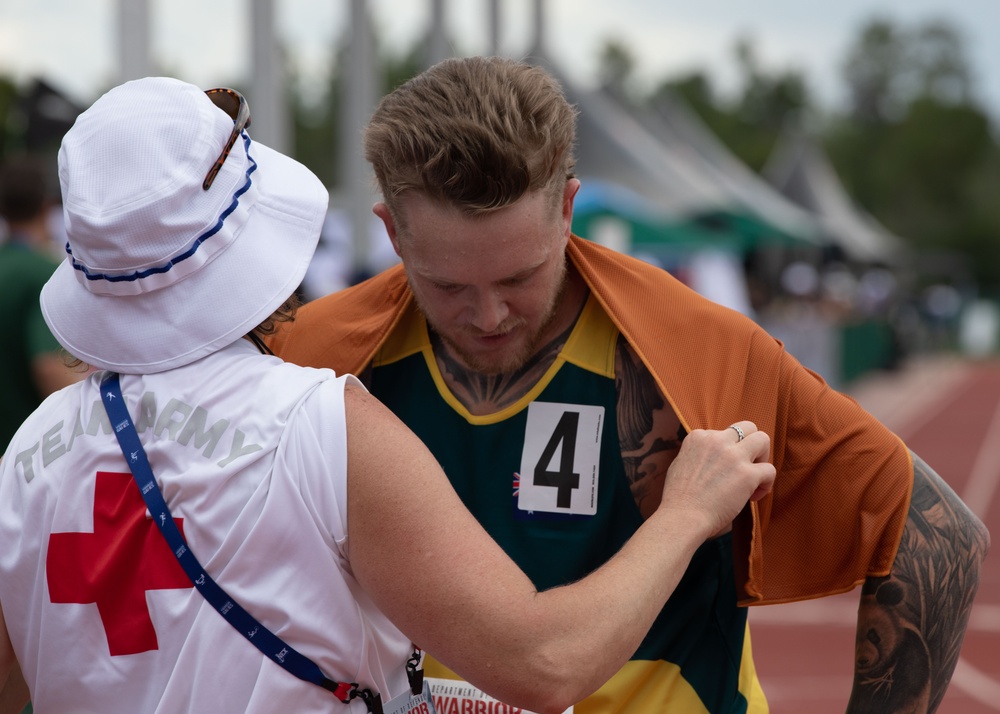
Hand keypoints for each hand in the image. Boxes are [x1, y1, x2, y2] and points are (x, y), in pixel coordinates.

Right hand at [657, 421, 774, 539]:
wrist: (682, 517)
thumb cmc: (679, 499)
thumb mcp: (680, 464)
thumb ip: (697, 455)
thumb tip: (710, 460)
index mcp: (698, 437)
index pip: (722, 434)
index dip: (727, 452)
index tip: (723, 471)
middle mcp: (716, 440)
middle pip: (747, 427)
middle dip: (751, 444)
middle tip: (747, 465)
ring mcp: (733, 456)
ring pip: (762, 439)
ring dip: (762, 457)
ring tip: (755, 476)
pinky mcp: (747, 474)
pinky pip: (769, 470)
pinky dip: (766, 483)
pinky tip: (754, 496)